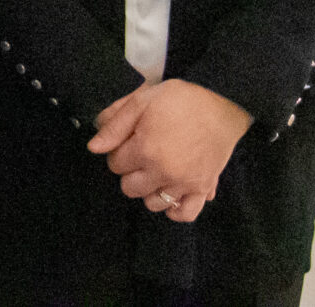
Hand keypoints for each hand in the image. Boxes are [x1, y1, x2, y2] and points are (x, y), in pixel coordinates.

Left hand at [90, 78, 251, 220]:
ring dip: (149, 190)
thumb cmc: (180, 100)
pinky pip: (185, 214)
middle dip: (130, 172)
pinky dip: (175, 209)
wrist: (220, 105)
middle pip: (130, 187)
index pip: (115, 165)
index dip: (118, 151)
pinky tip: (170, 194)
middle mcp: (163, 172)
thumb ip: (114, 125)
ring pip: (153, 203)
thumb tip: (94, 147)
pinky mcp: (203, 188)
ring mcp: (184, 183)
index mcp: (145, 149)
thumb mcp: (141, 101)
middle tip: (140, 155)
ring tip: (155, 171)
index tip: (129, 141)